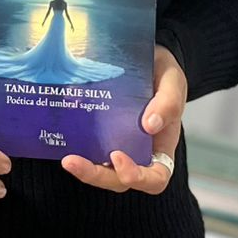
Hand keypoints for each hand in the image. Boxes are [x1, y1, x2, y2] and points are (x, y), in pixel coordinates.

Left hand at [61, 44, 187, 194]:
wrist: (148, 58)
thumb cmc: (165, 75)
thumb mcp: (173, 82)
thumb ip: (168, 103)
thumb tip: (150, 125)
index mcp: (161, 147)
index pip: (155, 179)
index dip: (138, 177)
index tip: (118, 156)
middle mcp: (139, 152)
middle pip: (120, 180)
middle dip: (97, 176)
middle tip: (73, 161)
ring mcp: (117, 144)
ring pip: (102, 170)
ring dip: (84, 169)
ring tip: (67, 159)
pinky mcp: (100, 134)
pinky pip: (90, 150)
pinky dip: (78, 149)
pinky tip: (63, 139)